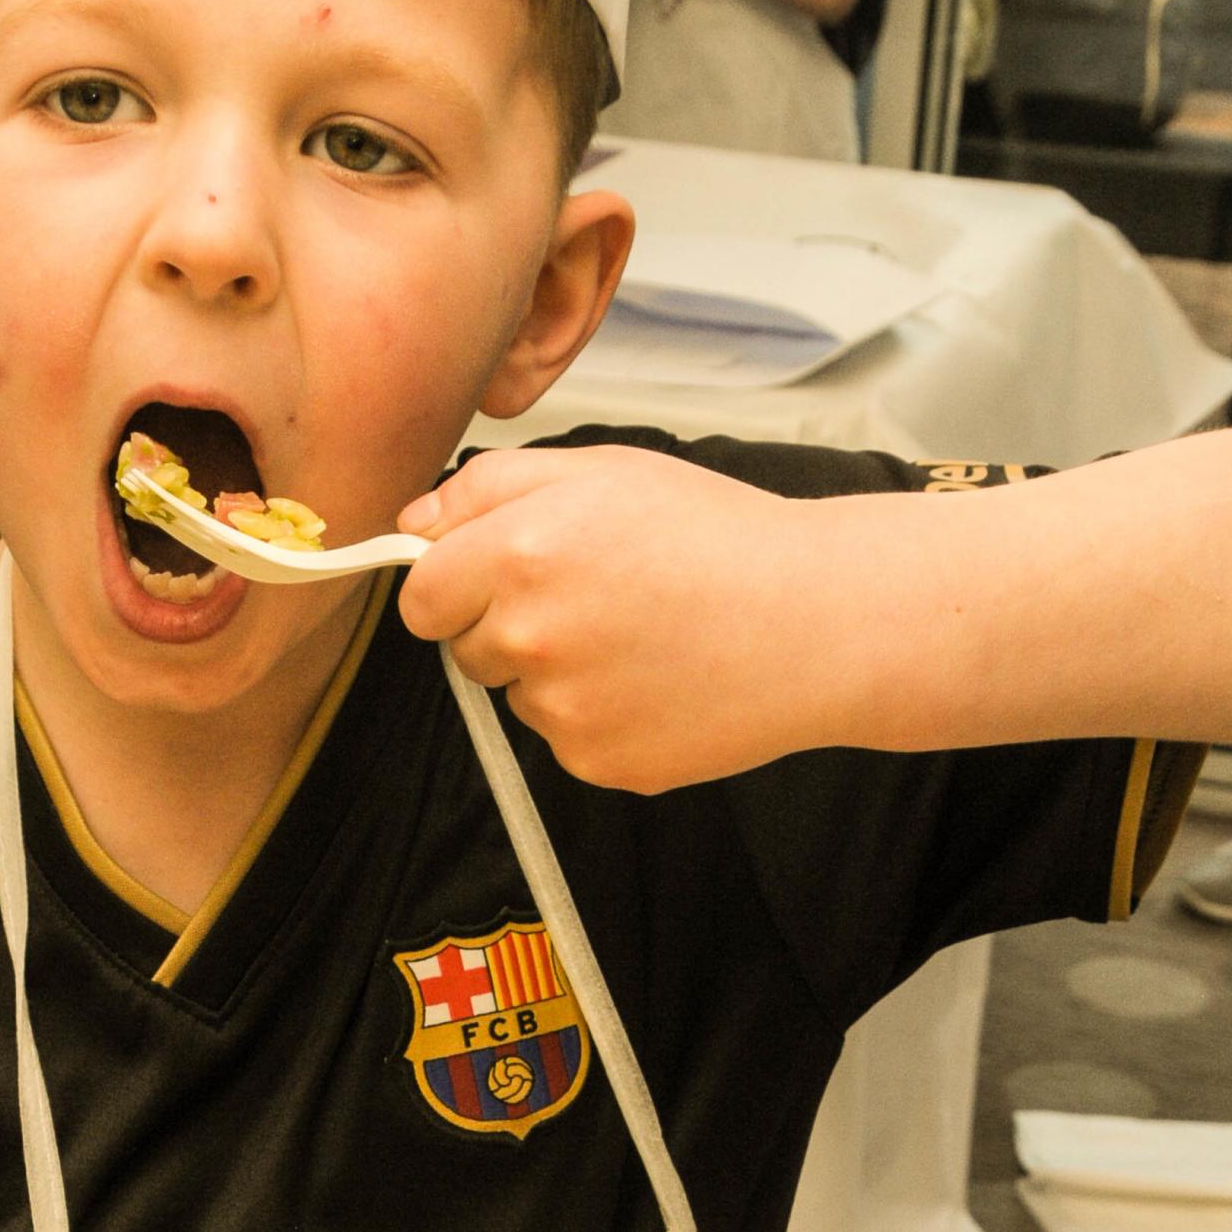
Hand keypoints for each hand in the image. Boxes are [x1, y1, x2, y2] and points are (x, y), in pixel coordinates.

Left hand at [397, 443, 822, 791]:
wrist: (818, 620)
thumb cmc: (719, 536)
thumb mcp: (603, 470)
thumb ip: (489, 486)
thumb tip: (413, 523)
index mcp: (518, 553)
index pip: (420, 595)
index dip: (454, 583)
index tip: (493, 577)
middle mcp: (529, 636)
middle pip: (464, 648)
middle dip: (507, 624)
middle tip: (594, 596)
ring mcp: (564, 709)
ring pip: (519, 694)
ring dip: (556, 671)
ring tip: (640, 635)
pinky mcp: (599, 761)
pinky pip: (567, 739)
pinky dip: (600, 715)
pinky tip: (659, 678)